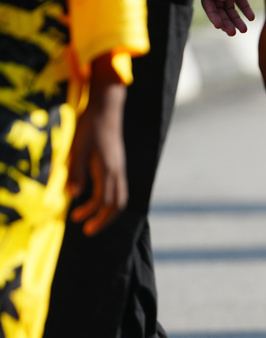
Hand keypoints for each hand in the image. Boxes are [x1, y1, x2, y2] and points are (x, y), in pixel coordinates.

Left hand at [67, 57, 127, 235]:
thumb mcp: (76, 147)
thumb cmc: (89, 126)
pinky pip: (119, 190)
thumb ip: (76, 171)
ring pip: (121, 198)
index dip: (91, 214)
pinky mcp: (118, 165)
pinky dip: (110, 201)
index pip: (103, 201)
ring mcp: (120, 169)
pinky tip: (97, 200)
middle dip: (103, 220)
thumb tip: (73, 195)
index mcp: (107, 170)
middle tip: (87, 229)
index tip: (76, 221)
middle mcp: (117, 173)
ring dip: (107, 212)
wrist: (106, 108)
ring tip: (92, 218)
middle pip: (117, 205)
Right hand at [201, 0, 255, 34]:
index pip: (208, 2)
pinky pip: (241, 1)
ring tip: (244, 30)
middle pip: (219, 9)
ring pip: (230, 8)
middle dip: (225, 22)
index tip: (218, 26)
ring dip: (236, 19)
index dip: (212, 15)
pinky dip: (246, 10)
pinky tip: (251, 18)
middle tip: (232, 33)